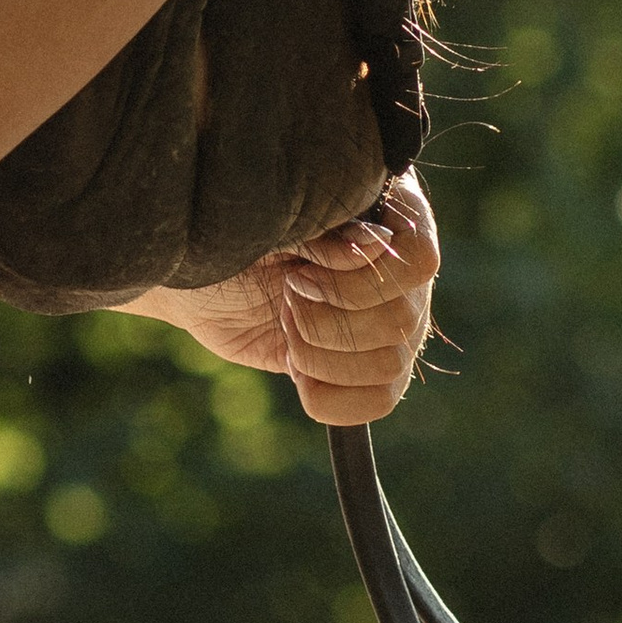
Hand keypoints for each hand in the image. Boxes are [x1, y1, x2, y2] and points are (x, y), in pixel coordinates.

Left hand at [157, 176, 439, 428]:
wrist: (203, 274)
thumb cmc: (239, 231)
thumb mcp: (276, 221)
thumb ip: (330, 228)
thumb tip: (381, 244)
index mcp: (390, 220)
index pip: (418, 260)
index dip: (358, 282)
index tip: (300, 273)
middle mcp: (400, 275)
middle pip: (403, 320)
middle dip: (326, 318)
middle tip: (287, 294)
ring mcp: (388, 324)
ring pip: (390, 365)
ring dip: (321, 353)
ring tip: (289, 325)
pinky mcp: (364, 369)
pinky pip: (376, 402)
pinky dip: (328, 395)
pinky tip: (296, 363)